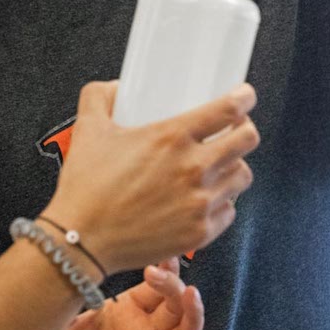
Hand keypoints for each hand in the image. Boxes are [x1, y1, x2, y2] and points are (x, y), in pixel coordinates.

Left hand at [12, 259, 203, 329]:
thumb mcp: (60, 316)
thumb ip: (79, 289)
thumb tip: (90, 258)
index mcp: (124, 311)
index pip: (157, 287)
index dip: (165, 269)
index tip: (160, 252)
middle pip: (176, 306)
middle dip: (175, 285)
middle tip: (158, 270)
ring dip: (193, 316)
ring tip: (191, 294)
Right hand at [45, 82, 257, 273]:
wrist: (81, 241)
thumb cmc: (86, 190)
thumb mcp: (88, 130)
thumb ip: (99, 98)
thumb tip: (115, 87)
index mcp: (171, 137)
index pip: (230, 109)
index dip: (244, 98)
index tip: (244, 96)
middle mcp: (193, 168)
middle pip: (247, 140)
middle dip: (243, 131)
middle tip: (233, 131)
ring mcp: (200, 202)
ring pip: (242, 176)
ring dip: (233, 167)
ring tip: (218, 168)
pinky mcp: (200, 232)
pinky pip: (229, 211)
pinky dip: (221, 203)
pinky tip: (204, 199)